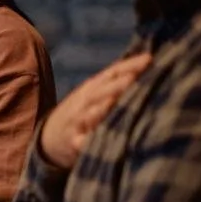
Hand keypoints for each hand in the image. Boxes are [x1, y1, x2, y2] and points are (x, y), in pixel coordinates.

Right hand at [39, 52, 151, 170]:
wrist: (51, 138)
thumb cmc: (82, 114)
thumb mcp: (93, 95)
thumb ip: (116, 84)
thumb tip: (148, 66)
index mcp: (91, 89)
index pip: (111, 73)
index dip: (128, 65)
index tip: (149, 59)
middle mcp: (83, 103)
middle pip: (100, 91)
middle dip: (117, 84)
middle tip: (134, 77)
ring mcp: (77, 123)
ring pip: (90, 114)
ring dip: (103, 108)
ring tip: (117, 101)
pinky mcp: (74, 143)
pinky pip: (84, 140)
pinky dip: (92, 137)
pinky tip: (102, 134)